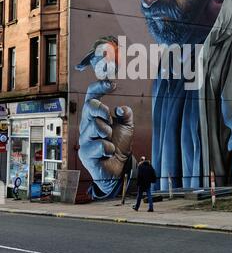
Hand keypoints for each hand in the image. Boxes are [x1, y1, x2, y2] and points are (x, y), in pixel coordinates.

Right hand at [78, 80, 133, 196]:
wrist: (120, 167)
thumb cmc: (119, 145)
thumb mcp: (126, 126)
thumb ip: (125, 114)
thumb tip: (120, 108)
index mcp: (94, 116)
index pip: (91, 96)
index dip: (99, 87)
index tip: (112, 84)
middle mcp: (86, 125)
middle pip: (89, 107)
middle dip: (102, 110)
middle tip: (110, 119)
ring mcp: (84, 139)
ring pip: (95, 126)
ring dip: (108, 132)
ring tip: (110, 139)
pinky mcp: (85, 153)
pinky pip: (99, 145)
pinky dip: (109, 149)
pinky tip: (109, 152)